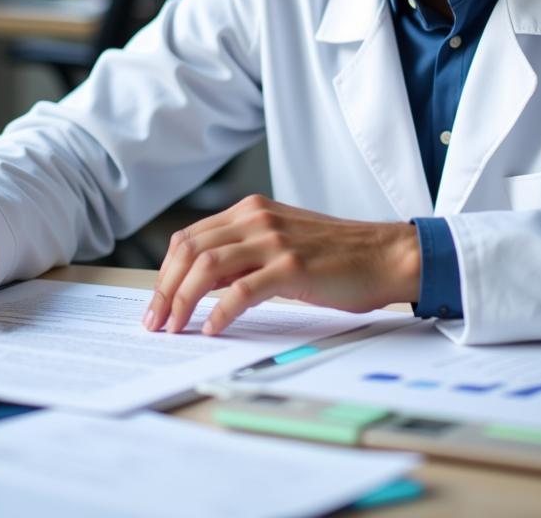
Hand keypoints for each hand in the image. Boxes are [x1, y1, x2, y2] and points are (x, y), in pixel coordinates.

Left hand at [142, 194, 420, 335]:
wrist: (385, 255)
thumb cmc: (336, 256)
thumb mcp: (281, 243)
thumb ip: (243, 254)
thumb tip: (200, 284)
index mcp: (251, 210)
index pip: (189, 238)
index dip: (165, 273)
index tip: (156, 304)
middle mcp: (257, 219)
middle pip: (190, 251)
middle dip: (165, 290)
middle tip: (156, 323)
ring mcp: (274, 241)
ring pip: (208, 267)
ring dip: (183, 301)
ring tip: (175, 329)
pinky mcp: (292, 266)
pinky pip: (241, 290)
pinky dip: (220, 312)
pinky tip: (212, 329)